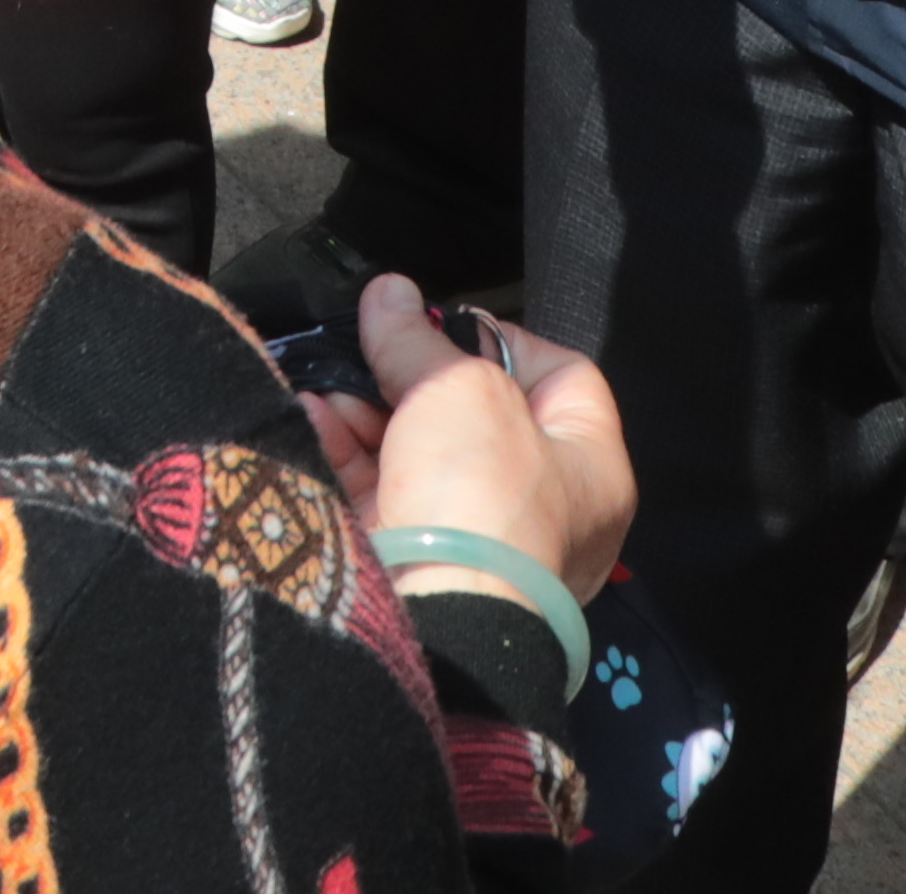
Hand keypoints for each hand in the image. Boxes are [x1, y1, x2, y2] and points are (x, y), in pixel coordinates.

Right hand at [295, 278, 635, 608]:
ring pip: (423, 451)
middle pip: (478, 414)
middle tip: (380, 348)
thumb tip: (388, 293)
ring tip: (334, 382)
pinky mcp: (419, 559)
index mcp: (589, 467)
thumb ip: (418, 339)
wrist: (438, 612)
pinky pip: (384, 490)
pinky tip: (316, 416)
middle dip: (419, 378)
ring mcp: (479, 538)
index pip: (563, 378)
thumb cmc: (483, 492)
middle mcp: (543, 506)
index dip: (504, 338)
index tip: (447, 325)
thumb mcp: (457, 387)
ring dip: (372, 409)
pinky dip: (348, 450)